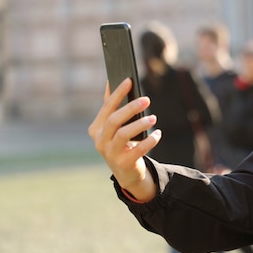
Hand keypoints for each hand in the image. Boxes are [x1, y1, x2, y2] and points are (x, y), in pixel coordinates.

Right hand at [88, 78, 160, 200]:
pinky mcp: (123, 163)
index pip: (107, 107)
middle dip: (131, 108)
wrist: (126, 172)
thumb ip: (112, 107)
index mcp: (96, 128)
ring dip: (140, 124)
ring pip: (123, 134)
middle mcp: (99, 140)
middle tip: (147, 99)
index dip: (117, 93)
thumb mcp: (114, 126)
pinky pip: (138, 150)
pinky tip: (157, 134)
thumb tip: (111, 81)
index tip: (129, 80)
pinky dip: (149, 141)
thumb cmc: (121, 142)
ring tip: (153, 118)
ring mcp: (109, 153)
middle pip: (114, 120)